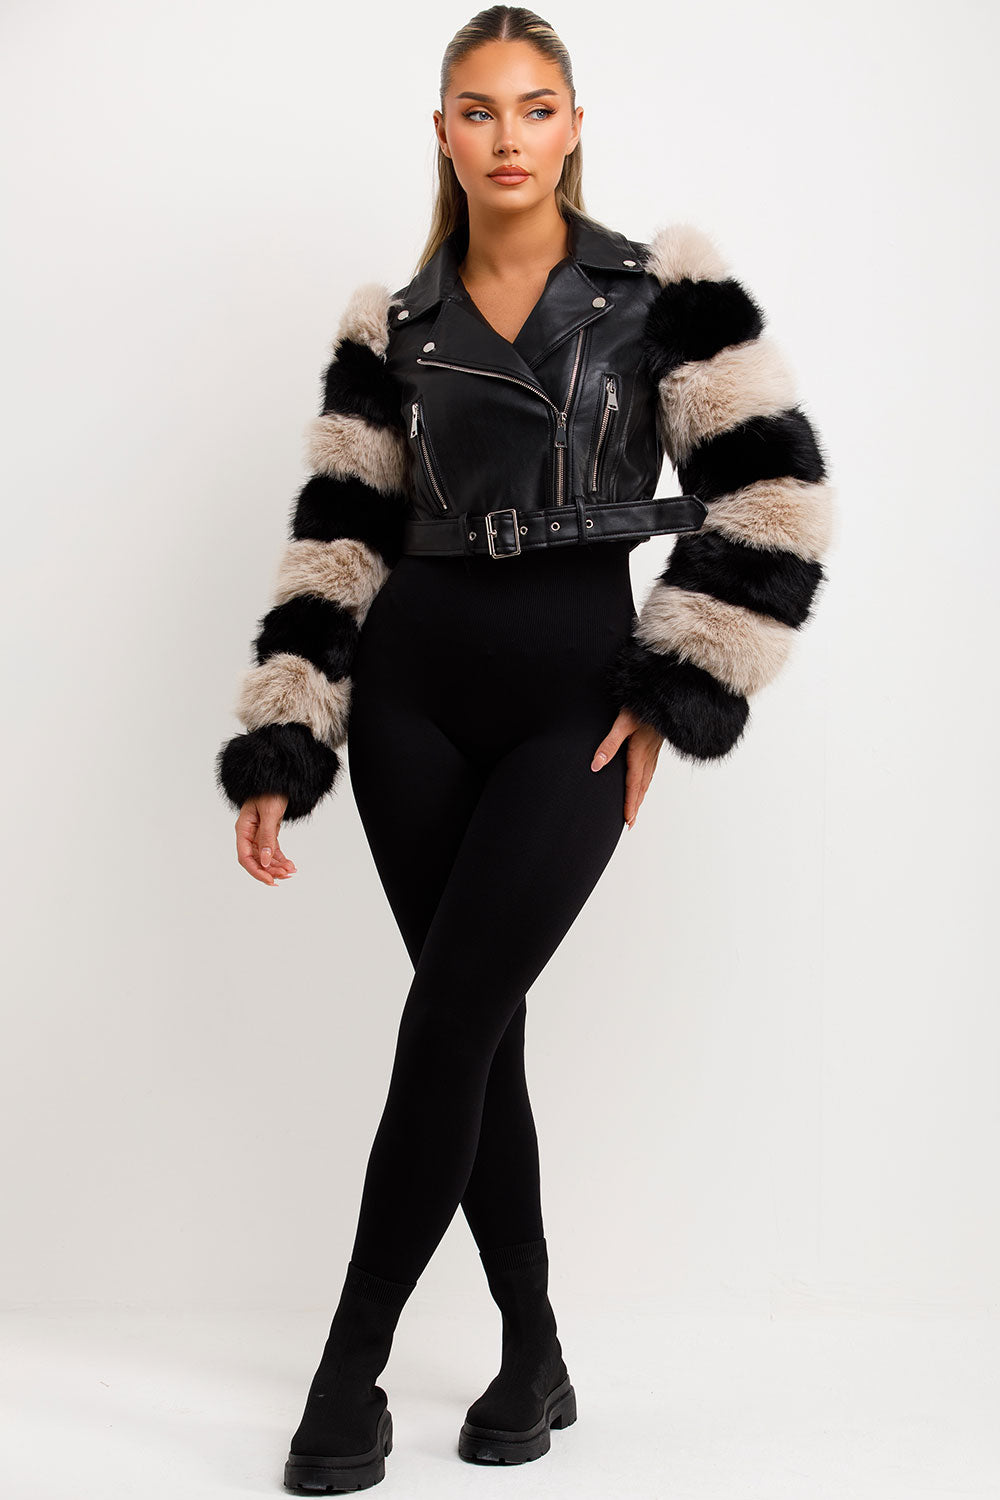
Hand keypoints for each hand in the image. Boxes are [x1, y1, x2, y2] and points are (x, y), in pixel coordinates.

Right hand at [235, 794, 296, 885]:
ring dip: (277, 867)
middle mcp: (248, 833)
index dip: (256, 871)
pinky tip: (290, 865)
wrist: (280, 778)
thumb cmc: (271, 790)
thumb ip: (267, 837)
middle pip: (255, 860)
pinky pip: (272, 851)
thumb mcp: (270, 813)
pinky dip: (281, 859)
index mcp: (243, 829)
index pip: (245, 857)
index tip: (270, 881)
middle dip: (270, 870)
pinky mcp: (268, 832)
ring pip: (265, 857)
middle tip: (286, 876)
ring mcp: (258, 834)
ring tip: (291, 872)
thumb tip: (264, 861)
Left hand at [590, 708, 662, 828]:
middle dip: (635, 805)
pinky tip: (644, 782)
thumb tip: (596, 765)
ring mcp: (654, 750)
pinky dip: (647, 782)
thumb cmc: (642, 705)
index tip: (627, 820)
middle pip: (641, 786)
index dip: (630, 803)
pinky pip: (651, 769)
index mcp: (640, 753)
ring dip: (641, 795)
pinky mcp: (655, 745)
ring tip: (636, 809)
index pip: (633, 784)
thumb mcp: (622, 722)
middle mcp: (649, 755)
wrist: (665, 695)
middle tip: (630, 823)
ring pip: (647, 779)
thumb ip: (609, 744)